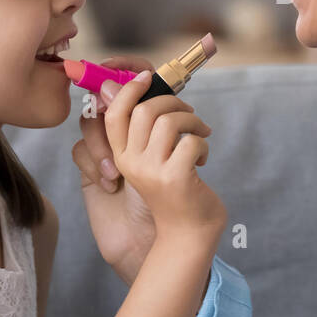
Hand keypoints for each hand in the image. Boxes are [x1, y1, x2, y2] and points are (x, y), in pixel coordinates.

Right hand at [72, 57, 223, 283]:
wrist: (185, 239)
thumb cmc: (171, 198)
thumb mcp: (150, 163)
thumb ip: (139, 130)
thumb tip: (125, 85)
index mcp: (119, 156)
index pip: (112, 111)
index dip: (127, 88)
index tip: (146, 77)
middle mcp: (129, 163)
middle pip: (143, 110)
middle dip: (172, 102)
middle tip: (189, 115)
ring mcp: (150, 172)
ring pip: (167, 121)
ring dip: (193, 122)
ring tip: (202, 135)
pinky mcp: (174, 180)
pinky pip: (190, 141)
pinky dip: (203, 145)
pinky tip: (204, 161)